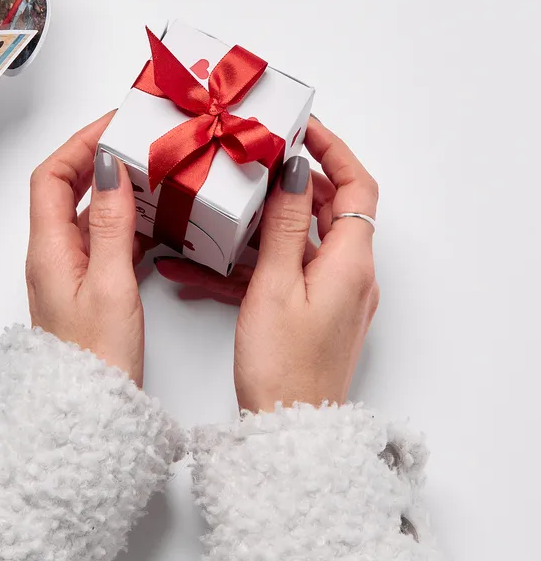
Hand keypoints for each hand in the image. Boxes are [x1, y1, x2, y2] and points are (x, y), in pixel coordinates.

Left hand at [26, 112, 154, 385]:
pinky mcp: (88, 285)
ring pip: (88, 212)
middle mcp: (52, 254)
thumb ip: (112, 224)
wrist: (87, 412)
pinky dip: (125, 220)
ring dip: (115, 188)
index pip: (52, 176)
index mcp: (48, 249)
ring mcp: (69, 269)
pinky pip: (103, 238)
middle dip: (98, 157)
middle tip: (134, 138)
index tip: (113, 124)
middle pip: (67, 188)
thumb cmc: (96, 359)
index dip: (78, 143)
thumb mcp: (110, 284)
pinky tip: (153, 218)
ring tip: (150, 170)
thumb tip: (110, 168)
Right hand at [155, 118, 378, 410]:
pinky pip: (285, 273)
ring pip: (299, 241)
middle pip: (329, 209)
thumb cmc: (283, 366)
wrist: (289, 431)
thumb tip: (295, 169)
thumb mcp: (274, 284)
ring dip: (260, 229)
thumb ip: (285, 222)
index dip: (333, 151)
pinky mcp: (313, 312)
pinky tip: (204, 271)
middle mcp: (349, 274)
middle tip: (255, 163)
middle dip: (290, 184)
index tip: (303, 129)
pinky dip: (253, 265)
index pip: (356, 186)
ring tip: (220, 216)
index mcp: (348, 261)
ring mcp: (332, 294)